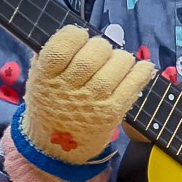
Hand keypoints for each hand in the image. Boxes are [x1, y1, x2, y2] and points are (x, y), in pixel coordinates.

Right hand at [20, 25, 153, 161]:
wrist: (54, 149)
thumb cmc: (52, 104)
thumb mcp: (40, 81)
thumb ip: (52, 57)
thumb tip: (78, 32)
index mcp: (44, 77)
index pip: (61, 46)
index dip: (75, 36)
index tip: (80, 38)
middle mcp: (67, 89)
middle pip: (94, 54)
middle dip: (102, 48)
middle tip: (101, 54)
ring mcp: (91, 102)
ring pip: (116, 65)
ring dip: (122, 59)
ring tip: (117, 64)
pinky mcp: (111, 113)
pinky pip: (133, 84)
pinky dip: (141, 72)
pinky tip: (141, 68)